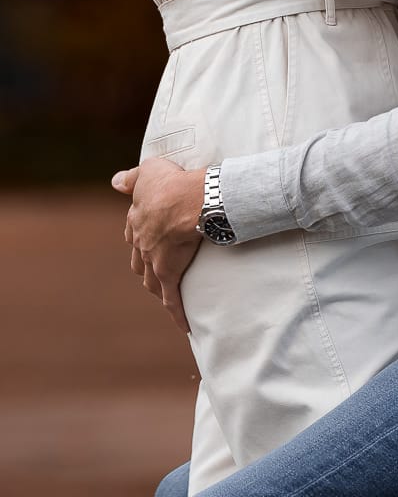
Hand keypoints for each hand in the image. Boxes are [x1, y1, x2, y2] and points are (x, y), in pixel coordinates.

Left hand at [111, 159, 205, 333]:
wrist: (184, 201)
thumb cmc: (169, 183)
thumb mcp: (148, 172)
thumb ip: (132, 177)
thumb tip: (115, 182)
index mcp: (137, 220)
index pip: (133, 232)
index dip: (138, 236)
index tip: (144, 239)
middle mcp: (141, 243)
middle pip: (139, 260)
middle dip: (145, 266)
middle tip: (155, 269)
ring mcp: (153, 261)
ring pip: (151, 282)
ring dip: (157, 289)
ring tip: (166, 295)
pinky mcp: (169, 273)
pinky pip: (173, 298)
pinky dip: (177, 312)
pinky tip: (184, 325)